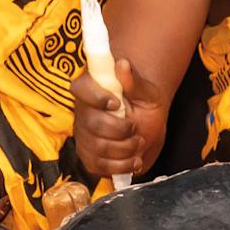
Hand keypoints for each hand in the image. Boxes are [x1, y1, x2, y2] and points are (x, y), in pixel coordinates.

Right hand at [72, 57, 168, 178]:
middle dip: (120, 130)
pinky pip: (99, 166)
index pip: (81, 88)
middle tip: (136, 129)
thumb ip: (135, 81)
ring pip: (97, 148)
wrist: (148, 126)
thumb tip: (123, 64)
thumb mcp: (147, 91)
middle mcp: (83, 112)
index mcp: (92, 89)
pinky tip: (134, 160)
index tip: (116, 103)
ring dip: (125, 149)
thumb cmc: (144, 103)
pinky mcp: (89, 156)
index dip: (97, 97)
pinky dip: (121, 166)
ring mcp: (84, 135)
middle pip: (92, 124)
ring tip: (138, 143)